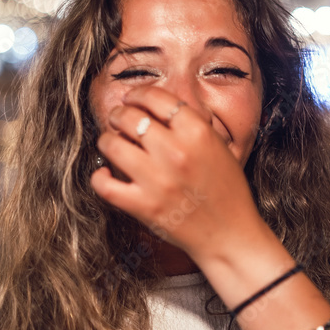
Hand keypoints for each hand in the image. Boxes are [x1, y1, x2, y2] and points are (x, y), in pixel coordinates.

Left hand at [89, 86, 265, 262]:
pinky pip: (105, 185)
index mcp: (198, 133)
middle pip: (131, 117)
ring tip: (110, 142)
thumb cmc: (227, 190)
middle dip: (119, 114)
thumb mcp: (218, 147)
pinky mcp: (143, 206)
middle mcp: (175, 152)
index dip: (139, 94)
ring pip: (112, 145)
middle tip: (118, 118)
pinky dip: (99, 177)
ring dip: (107, 140)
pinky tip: (105, 173)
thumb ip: (192, 125)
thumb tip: (159, 107)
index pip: (157, 98)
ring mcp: (157, 180)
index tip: (132, 97)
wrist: (230, 234)